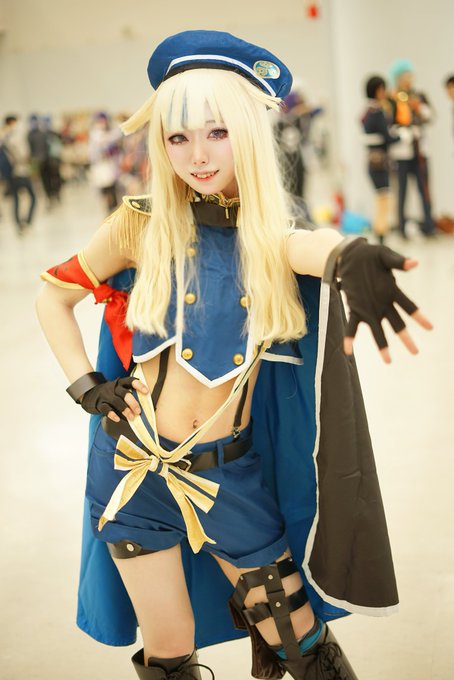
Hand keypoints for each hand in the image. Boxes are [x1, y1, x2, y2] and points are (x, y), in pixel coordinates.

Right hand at [80, 376, 148, 420]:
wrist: (90, 393)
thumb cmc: (110, 393)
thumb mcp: (118, 389)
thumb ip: (129, 395)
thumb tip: (143, 408)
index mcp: (120, 383)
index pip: (130, 381)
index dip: (139, 385)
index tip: (146, 391)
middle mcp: (113, 388)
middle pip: (124, 393)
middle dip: (132, 402)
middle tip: (138, 411)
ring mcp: (105, 395)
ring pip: (116, 401)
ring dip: (124, 410)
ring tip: (131, 417)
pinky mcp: (99, 404)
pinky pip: (105, 409)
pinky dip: (111, 414)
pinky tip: (117, 419)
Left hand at [338, 239, 432, 362]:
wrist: (350, 256)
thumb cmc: (371, 255)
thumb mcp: (385, 256)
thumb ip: (398, 261)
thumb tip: (414, 263)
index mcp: (391, 291)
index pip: (409, 307)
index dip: (419, 317)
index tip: (430, 328)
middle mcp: (382, 303)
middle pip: (397, 324)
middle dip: (406, 338)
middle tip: (416, 352)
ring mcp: (368, 308)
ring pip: (377, 329)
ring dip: (382, 345)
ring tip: (388, 361)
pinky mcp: (354, 307)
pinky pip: (352, 325)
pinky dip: (350, 337)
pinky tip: (348, 351)